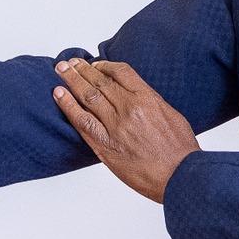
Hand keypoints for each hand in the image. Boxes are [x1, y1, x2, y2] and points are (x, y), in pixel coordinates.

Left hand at [51, 58, 199, 202]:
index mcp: (147, 98)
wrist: (180, 176)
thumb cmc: (180, 150)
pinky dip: (68, 106)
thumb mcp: (170, 114)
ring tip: (61, 70)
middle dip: (82, 69)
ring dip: (71, 81)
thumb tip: (134, 93)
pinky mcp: (105, 145)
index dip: (104, 65)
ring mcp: (115, 126)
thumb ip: (149, 101)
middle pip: (100, 81)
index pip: (120, 72)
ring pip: (87, 96)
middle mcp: (129, 108)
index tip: (95, 64)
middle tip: (70, 62)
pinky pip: (81, 121)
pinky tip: (59, 95)